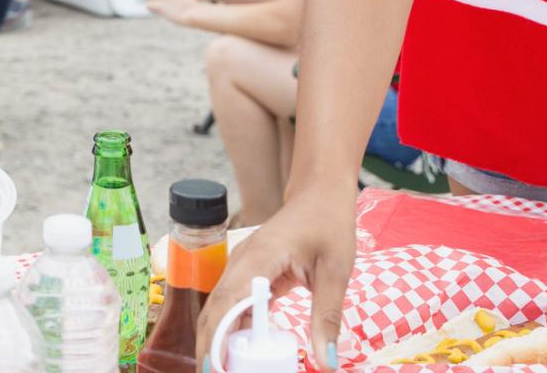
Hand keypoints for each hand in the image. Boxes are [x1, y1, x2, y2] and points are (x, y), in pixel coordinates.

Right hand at [196, 185, 356, 369]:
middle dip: (211, 347)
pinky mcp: (251, 273)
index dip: (215, 338)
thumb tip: (327, 362)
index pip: (227, 302)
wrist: (320, 192)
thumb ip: (327, 317)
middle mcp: (242, 261)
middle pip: (215, 309)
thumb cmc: (328, 223)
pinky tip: (240, 353)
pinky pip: (236, 305)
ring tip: (226, 370)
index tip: (213, 369)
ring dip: (220, 340)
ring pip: (222, 309)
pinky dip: (234, 330)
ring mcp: (243, 266)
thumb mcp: (335, 270)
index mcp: (259, 257)